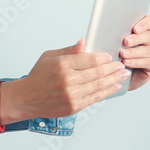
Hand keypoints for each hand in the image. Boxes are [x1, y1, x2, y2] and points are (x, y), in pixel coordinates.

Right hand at [0, 39, 127, 120]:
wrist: (26, 98)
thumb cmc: (38, 76)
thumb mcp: (48, 57)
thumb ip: (68, 51)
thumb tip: (84, 42)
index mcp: (61, 65)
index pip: (89, 59)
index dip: (103, 58)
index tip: (109, 56)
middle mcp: (67, 80)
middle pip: (97, 72)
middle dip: (112, 68)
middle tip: (121, 64)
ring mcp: (71, 95)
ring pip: (99, 85)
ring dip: (113, 79)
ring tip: (122, 74)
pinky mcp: (74, 106)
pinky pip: (95, 98)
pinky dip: (107, 91)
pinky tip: (114, 86)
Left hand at [120, 14, 149, 90]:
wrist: (121, 74)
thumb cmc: (117, 55)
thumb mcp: (115, 42)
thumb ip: (116, 34)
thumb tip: (105, 27)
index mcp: (145, 31)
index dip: (146, 23)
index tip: (135, 29)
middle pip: (149, 36)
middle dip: (136, 38)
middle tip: (125, 41)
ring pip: (147, 50)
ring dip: (134, 52)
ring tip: (122, 54)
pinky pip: (148, 62)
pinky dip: (136, 62)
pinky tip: (126, 62)